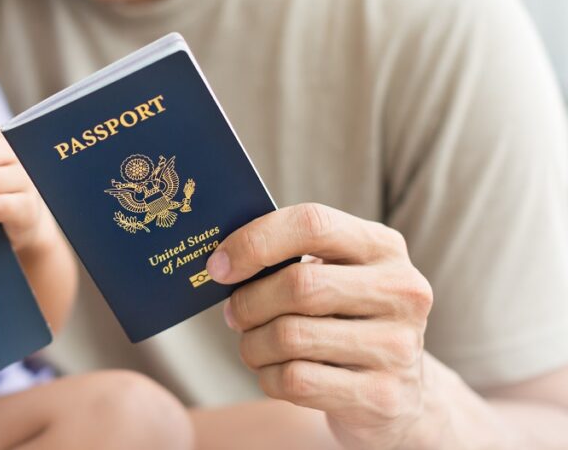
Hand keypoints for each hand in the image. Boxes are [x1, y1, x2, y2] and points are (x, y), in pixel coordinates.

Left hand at [205, 203, 434, 449]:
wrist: (397, 391)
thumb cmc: (343, 317)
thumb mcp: (334, 274)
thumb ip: (290, 256)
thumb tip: (221, 259)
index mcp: (383, 246)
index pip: (313, 224)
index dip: (255, 242)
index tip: (219, 265)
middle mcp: (402, 291)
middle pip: (299, 285)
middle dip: (250, 301)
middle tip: (234, 313)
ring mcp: (397, 347)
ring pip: (291, 336)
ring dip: (253, 344)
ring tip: (253, 344)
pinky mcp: (383, 397)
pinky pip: (296, 381)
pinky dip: (268, 376)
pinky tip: (274, 372)